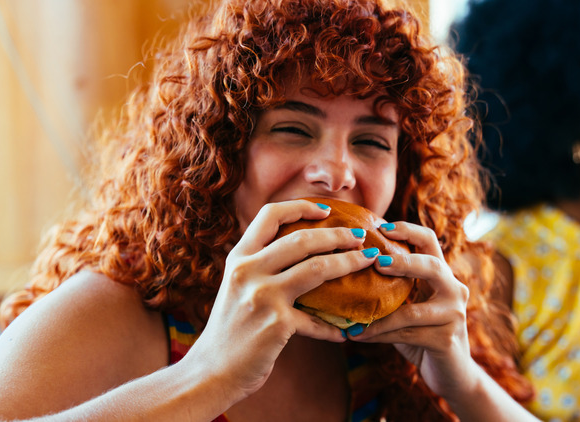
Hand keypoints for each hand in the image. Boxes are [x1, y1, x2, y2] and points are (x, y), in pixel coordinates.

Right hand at [181, 200, 375, 400]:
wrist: (212, 371)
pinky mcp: (277, 324)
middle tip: (360, 238)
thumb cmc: (230, 329)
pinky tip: (345, 330)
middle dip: (338, 235)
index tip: (326, 211)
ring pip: (317, 268)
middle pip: (302, 239)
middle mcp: (248, 271)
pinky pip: (317, 320)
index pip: (270, 215)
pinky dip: (334, 326)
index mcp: (239, 258)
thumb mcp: (238, 287)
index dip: (301, 207)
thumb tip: (302, 249)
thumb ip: (261, 266)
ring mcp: (263, 296)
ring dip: (349, 264)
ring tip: (367, 262)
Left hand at [347, 221, 476, 398]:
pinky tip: (358, 336)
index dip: (408, 230)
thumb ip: (393, 288)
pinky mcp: (447, 339)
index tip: (382, 228)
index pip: (430, 241)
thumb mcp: (410, 306)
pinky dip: (379, 334)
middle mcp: (455, 290)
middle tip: (374, 262)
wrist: (451, 374)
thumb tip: (348, 268)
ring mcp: (454, 315)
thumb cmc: (422, 335)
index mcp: (443, 276)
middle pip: (432, 266)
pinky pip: (407, 335)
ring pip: (412, 311)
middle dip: (403, 262)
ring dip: (378, 315)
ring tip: (352, 315)